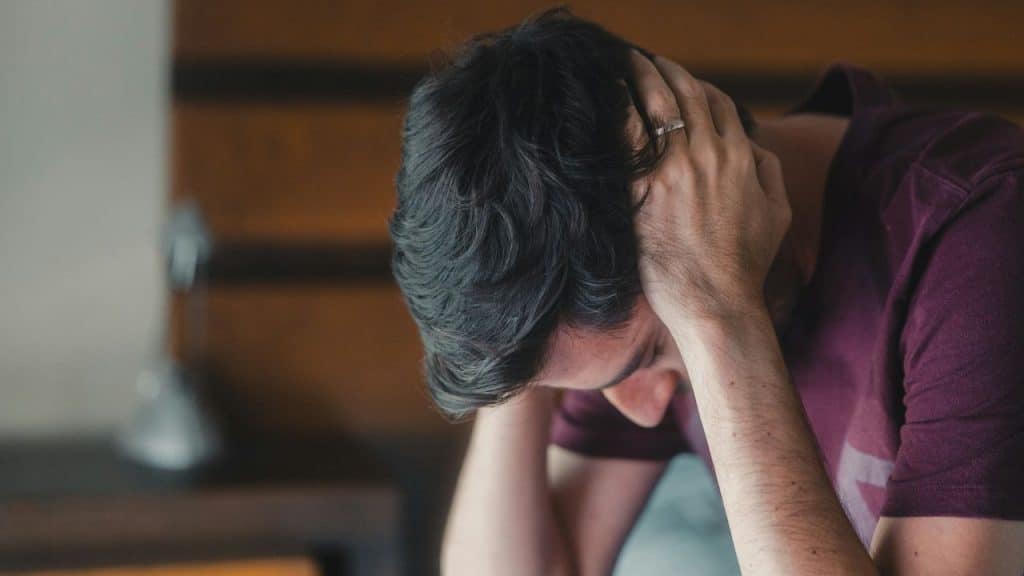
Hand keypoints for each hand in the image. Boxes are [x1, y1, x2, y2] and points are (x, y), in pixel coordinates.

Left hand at [627, 52, 790, 323]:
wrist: (716, 301)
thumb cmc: (746, 266)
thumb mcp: (778, 215)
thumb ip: (769, 173)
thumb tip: (758, 148)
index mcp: (741, 157)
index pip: (717, 104)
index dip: (697, 86)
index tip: (678, 80)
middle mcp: (708, 154)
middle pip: (685, 94)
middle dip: (664, 70)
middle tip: (643, 61)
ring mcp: (675, 169)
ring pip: (657, 105)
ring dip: (639, 78)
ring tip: (622, 66)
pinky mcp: (644, 189)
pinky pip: (627, 136)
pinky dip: (617, 110)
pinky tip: (606, 98)